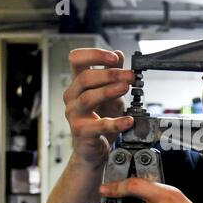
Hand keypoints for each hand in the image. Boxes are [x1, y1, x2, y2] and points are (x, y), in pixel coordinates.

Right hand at [64, 49, 134, 167]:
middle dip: (110, 74)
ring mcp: (75, 114)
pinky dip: (116, 123)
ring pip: (88, 98)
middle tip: (130, 75)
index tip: (115, 57)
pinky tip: (128, 120)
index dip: (95, 55)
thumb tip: (118, 54)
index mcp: (78, 84)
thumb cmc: (99, 120)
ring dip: (110, 91)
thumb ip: (113, 74)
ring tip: (126, 88)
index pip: (77, 60)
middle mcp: (73, 97)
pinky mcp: (82, 131)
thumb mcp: (111, 94)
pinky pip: (99, 125)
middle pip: (85, 78)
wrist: (94, 148)